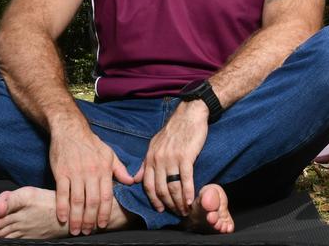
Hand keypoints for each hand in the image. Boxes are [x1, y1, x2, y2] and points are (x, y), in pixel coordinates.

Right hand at [48, 122, 134, 235]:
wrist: (71, 130)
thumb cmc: (91, 143)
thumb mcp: (109, 153)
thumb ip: (119, 169)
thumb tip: (131, 181)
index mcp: (104, 169)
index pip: (106, 195)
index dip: (104, 212)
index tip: (102, 225)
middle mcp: (91, 172)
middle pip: (92, 201)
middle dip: (90, 220)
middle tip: (88, 232)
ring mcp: (75, 173)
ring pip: (77, 200)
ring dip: (76, 218)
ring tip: (76, 230)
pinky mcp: (61, 172)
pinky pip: (62, 193)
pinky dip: (62, 208)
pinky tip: (62, 218)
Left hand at [138, 100, 208, 215]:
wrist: (189, 115)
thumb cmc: (174, 130)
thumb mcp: (155, 144)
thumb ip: (146, 163)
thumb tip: (137, 178)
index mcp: (150, 158)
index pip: (148, 185)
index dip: (153, 200)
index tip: (160, 209)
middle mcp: (158, 160)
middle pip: (160, 189)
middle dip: (168, 204)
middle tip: (176, 213)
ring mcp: (172, 159)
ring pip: (173, 187)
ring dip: (178, 202)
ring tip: (185, 210)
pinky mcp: (186, 156)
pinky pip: (185, 179)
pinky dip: (188, 192)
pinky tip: (191, 201)